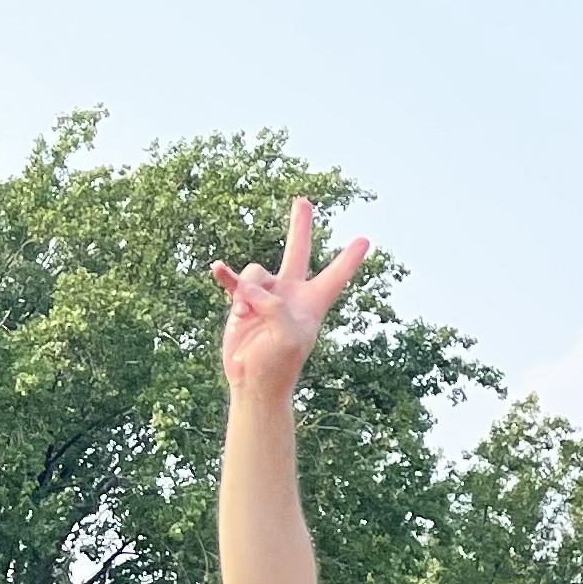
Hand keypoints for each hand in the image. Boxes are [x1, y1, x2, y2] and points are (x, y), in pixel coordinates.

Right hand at [208, 197, 370, 398]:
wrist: (253, 382)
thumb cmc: (278, 365)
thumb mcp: (287, 336)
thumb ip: (274, 305)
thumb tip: (249, 287)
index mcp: (312, 303)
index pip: (335, 276)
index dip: (349, 258)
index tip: (364, 240)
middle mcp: (290, 295)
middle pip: (297, 252)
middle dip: (300, 227)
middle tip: (303, 201)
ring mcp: (265, 296)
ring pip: (257, 271)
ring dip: (250, 290)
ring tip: (247, 315)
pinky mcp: (242, 302)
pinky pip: (233, 280)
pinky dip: (226, 275)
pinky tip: (218, 269)